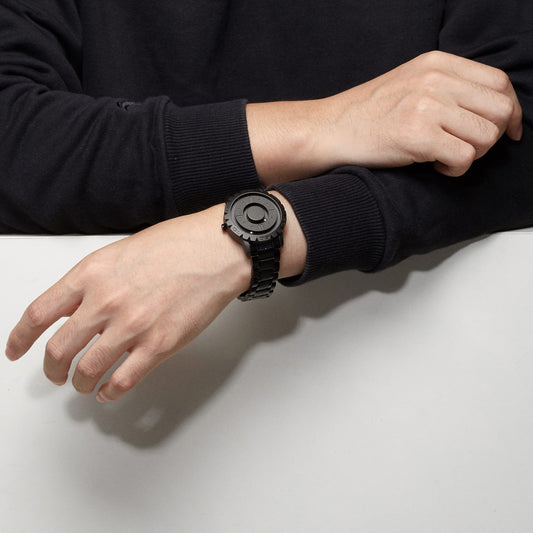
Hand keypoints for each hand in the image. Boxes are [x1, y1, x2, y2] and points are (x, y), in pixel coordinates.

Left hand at [5, 196, 305, 401]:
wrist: (216, 250)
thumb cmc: (177, 244)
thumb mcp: (121, 252)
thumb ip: (95, 281)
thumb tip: (80, 307)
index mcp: (91, 274)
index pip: (39, 314)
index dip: (21, 338)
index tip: (17, 351)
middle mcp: (105, 302)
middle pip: (59, 350)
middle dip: (52, 370)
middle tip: (55, 375)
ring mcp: (132, 326)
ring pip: (87, 371)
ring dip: (82, 384)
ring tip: (85, 385)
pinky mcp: (159, 345)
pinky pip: (122, 381)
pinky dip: (110, 392)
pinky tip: (110, 391)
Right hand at [248, 51, 522, 181]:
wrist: (329, 130)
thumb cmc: (367, 115)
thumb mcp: (409, 84)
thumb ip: (448, 88)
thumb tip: (487, 110)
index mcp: (437, 64)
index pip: (498, 84)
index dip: (510, 112)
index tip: (508, 132)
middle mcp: (435, 80)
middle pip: (499, 110)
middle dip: (492, 137)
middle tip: (466, 148)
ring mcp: (426, 106)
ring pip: (487, 136)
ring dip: (472, 154)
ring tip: (444, 156)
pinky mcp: (416, 135)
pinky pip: (464, 157)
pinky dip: (455, 168)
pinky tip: (435, 165)